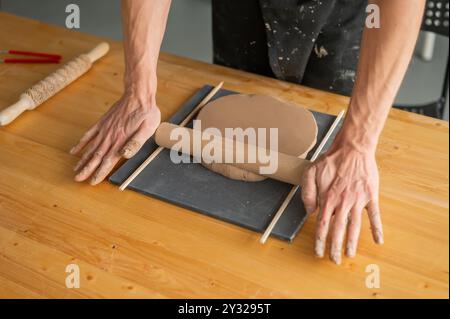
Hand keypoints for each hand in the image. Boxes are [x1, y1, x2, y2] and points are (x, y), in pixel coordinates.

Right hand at [70, 92, 160, 184]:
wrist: (138, 94)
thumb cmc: (146, 113)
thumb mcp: (147, 129)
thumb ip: (136, 143)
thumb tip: (124, 155)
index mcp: (121, 141)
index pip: (108, 160)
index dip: (100, 172)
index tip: (92, 181)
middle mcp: (110, 137)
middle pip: (96, 157)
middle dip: (87, 169)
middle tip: (77, 179)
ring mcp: (104, 129)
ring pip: (91, 148)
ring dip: (83, 160)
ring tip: (75, 170)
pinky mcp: (102, 122)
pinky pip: (88, 134)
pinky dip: (81, 143)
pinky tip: (74, 151)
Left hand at [301, 139, 382, 263]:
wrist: (353, 148)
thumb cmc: (330, 160)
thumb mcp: (310, 172)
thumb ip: (307, 193)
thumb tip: (310, 212)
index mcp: (327, 198)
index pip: (322, 225)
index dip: (320, 241)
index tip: (319, 252)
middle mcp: (343, 202)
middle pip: (338, 230)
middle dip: (335, 247)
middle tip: (334, 261)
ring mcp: (358, 200)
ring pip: (355, 226)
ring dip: (352, 242)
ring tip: (350, 255)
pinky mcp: (371, 196)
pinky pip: (375, 215)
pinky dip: (377, 228)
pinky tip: (378, 241)